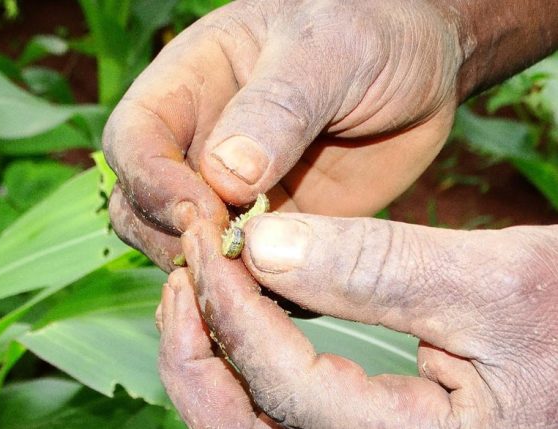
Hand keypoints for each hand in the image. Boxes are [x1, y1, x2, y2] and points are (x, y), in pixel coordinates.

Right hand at [105, 0, 463, 270]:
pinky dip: (253, 294)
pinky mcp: (273, 231)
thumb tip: (226, 177)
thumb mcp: (326, 51)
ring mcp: (233, 195)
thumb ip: (277, 107)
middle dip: (172, 237)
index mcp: (189, 88)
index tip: (203, 209)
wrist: (422, 61)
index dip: (151, 181)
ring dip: (211, 273)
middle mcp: (199, 146)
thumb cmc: (368, 27)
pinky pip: (245, 274)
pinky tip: (283, 297)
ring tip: (263, 279)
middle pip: (140, 206)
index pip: (133, 140)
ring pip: (185, 249)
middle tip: (232, 253)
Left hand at [158, 216, 557, 427]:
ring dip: (206, 359)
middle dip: (194, 348)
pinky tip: (235, 311)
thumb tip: (263, 244)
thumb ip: (379, 269)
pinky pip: (271, 412)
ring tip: (194, 287)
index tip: (209, 236)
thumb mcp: (493, 283)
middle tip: (182, 271)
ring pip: (244, 426)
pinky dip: (237, 365)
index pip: (284, 383)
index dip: (234, 304)